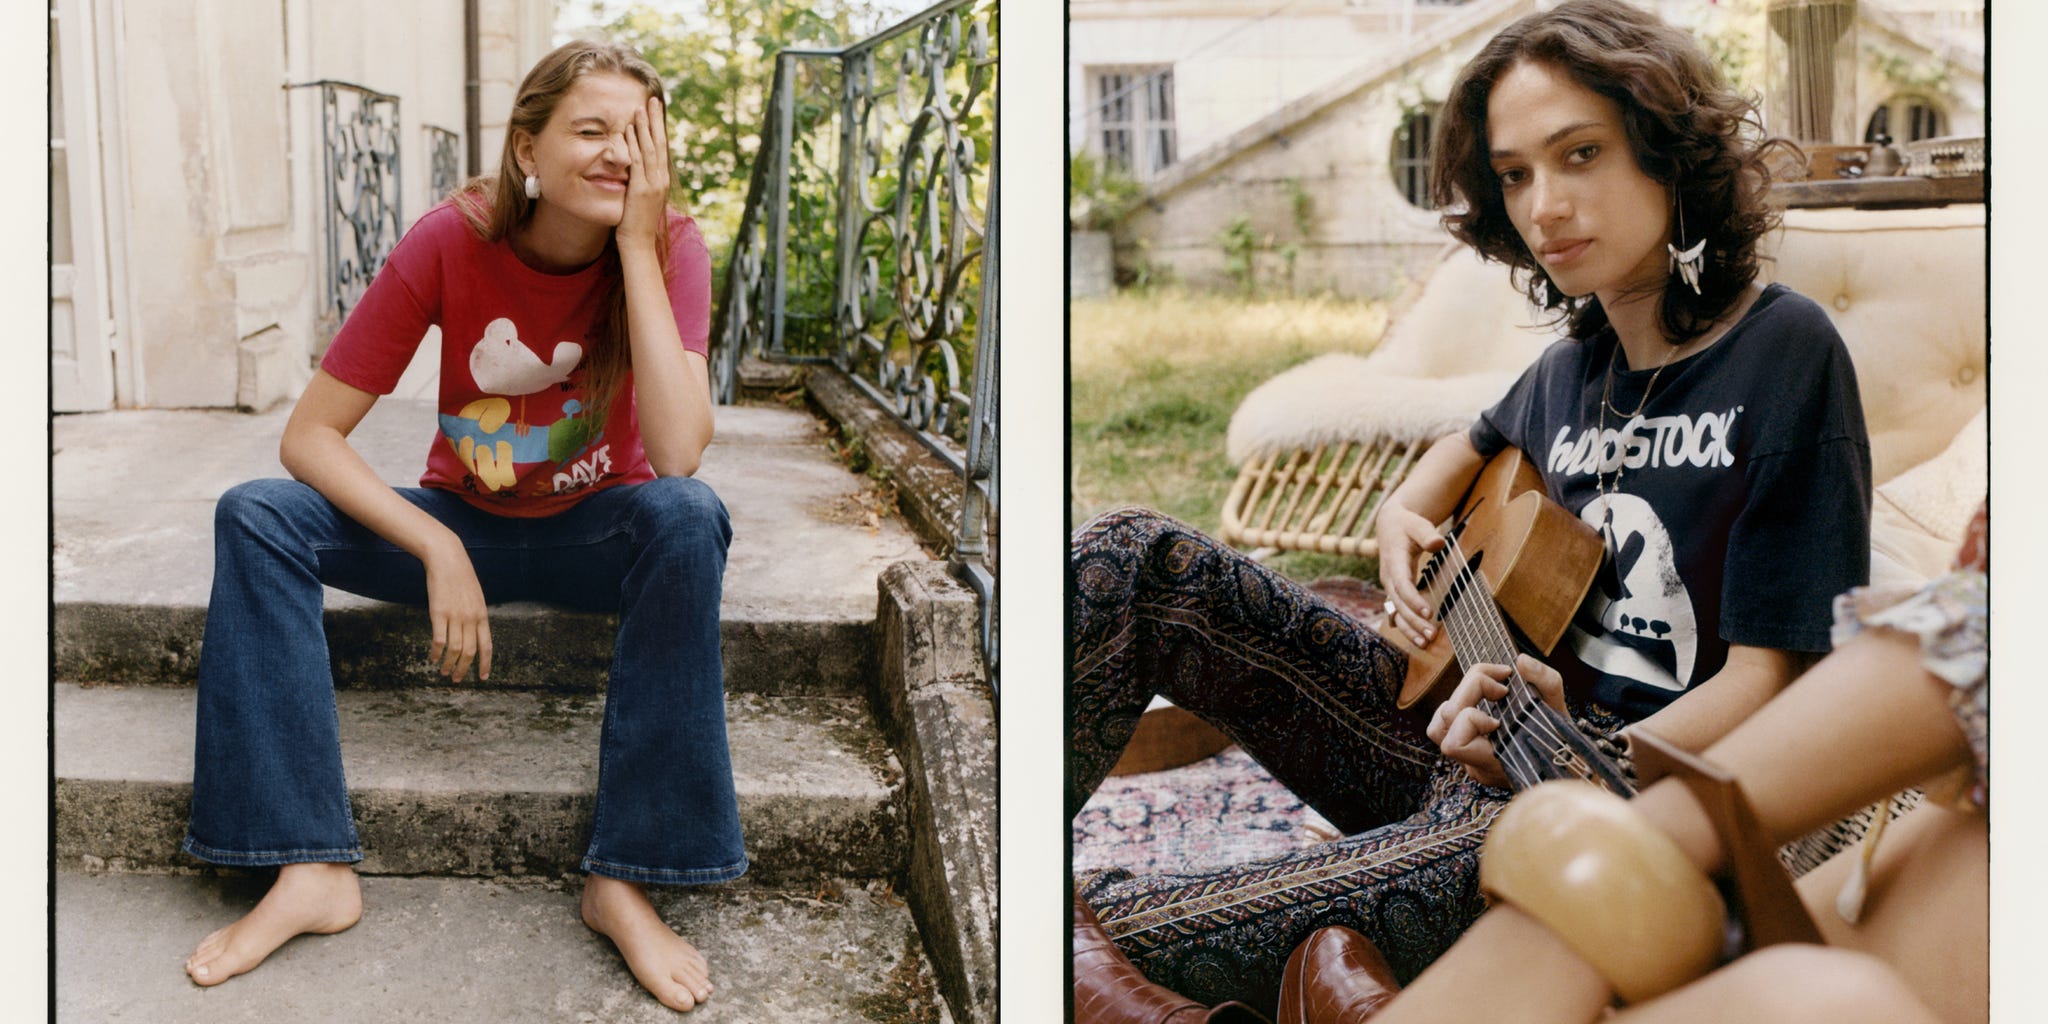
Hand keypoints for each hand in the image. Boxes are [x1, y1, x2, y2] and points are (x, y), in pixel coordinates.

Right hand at [423, 540, 491, 682]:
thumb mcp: (476, 597)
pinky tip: (433, 658)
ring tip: (444, 672)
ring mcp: (455, 616)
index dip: (485, 663)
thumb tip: (476, 632)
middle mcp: (470, 619)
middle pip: (470, 652)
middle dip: (464, 669)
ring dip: (449, 664)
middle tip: (457, 679)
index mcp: (482, 616)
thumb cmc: (461, 578)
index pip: (487, 646)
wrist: (448, 560)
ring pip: (455, 649)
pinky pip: (439, 640)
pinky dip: (436, 652)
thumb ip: (476, 616)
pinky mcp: (438, 613)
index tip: (483, 677)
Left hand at [618, 95, 671, 253]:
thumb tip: (634, 171)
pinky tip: (629, 131)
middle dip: (655, 120)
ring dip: (645, 127)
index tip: (655, 110)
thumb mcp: (640, 199)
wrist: (639, 244)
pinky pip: (637, 162)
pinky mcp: (641, 190)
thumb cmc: (636, 224)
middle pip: (659, 143)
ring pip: (650, 149)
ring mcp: (652, 184)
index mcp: (661, 180)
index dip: (658, 128)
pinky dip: (633, 145)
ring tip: (641, 107)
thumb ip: (639, 183)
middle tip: (652, 99)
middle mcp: (660, 179)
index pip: (661, 148)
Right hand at [1374, 502, 1445, 645]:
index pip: (1402, 584)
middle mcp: (1388, 577)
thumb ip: (1428, 533)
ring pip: (1396, 611)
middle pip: (1399, 603)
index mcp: (1393, 560)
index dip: (1413, 599)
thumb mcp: (1418, 524)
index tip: (1429, 612)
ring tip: (1425, 643)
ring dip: (1409, 628)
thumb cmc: (1407, 524)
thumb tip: (1438, 542)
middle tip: (1431, 635)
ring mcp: (1389, 586)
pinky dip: (1406, 626)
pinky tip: (1417, 639)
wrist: (1390, 525)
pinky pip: (1398, 612)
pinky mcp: (1394, 591)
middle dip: (1414, 621)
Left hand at [1425, 654, 1566, 787]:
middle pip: (1444, 723)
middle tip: (1501, 687)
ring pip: (1437, 728)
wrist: (1566, 770)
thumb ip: (1545, 683)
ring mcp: (1468, 760)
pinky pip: (1446, 727)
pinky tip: (1483, 702)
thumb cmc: (1564, 743)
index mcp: (1493, 763)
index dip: (1473, 718)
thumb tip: (1521, 661)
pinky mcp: (1466, 753)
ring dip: (1458, 701)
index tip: (1503, 706)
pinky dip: (1459, 708)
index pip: (1455, 743)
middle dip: (1470, 691)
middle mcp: (1475, 765)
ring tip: (1487, 694)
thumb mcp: (1561, 710)